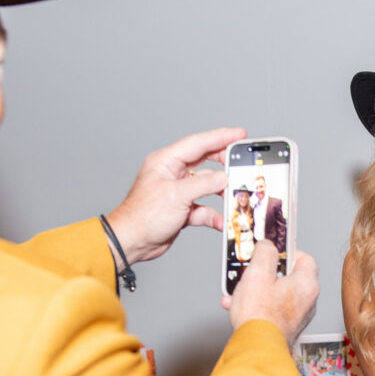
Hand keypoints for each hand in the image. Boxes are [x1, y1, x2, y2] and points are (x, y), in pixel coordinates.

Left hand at [106, 127, 245, 264]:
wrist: (132, 242)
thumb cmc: (142, 216)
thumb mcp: (176, 195)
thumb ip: (203, 184)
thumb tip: (223, 177)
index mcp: (166, 161)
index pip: (198, 144)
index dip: (220, 137)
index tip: (239, 134)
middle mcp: (172, 173)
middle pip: (205, 161)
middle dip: (224, 162)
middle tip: (242, 160)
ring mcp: (178, 191)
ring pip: (207, 185)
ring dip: (220, 191)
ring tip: (235, 193)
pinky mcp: (182, 208)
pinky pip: (204, 207)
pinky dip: (213, 214)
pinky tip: (222, 220)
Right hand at [221, 242, 318, 345]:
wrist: (256, 348)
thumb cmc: (260, 316)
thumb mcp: (258, 273)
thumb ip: (265, 253)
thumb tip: (268, 245)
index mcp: (307, 284)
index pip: (305, 258)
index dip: (287, 251)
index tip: (272, 250)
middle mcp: (308, 300)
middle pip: (288, 276)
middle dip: (265, 272)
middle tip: (251, 271)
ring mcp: (298, 316)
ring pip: (277, 293)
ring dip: (256, 289)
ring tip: (238, 291)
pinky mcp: (286, 327)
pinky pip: (272, 309)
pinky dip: (257, 305)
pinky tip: (238, 306)